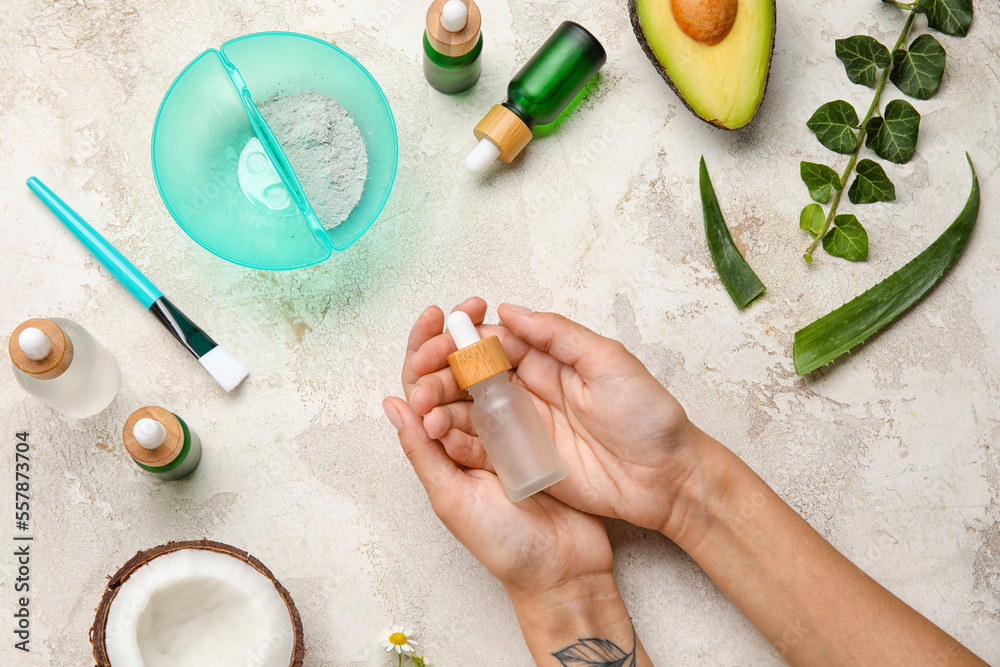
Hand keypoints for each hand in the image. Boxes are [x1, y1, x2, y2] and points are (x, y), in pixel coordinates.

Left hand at [385, 307, 649, 665]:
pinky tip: (524, 342)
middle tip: (470, 307)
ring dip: (486, 343)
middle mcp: (468, 436)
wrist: (564, 570)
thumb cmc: (504, 545)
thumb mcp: (453, 500)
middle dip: (455, 335)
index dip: (425, 350)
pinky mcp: (537, 435)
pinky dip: (519, 365)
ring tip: (493, 317)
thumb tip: (393, 404)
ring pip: (487, 377)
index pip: (422, 388)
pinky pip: (522, 392)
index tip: (436, 317)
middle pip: (454, 374)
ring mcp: (503, 433)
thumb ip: (424, 455)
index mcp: (442, 450)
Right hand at [404, 298, 710, 539]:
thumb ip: (558, 335)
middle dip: (440, 375)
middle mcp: (528, 390)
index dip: (459, 342)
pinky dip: (454, 441)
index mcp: (547, 361)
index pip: (491, 343)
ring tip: (421, 409)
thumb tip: (509, 310)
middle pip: (470, 377)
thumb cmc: (647, 416)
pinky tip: (435, 436)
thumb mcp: (608, 362)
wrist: (667, 478)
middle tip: (420, 381)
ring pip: (468, 411)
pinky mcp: (522, 461)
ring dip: (440, 407)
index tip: (435, 344)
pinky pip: (480, 448)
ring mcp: (523, 427)